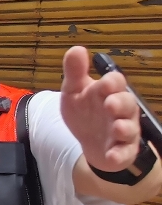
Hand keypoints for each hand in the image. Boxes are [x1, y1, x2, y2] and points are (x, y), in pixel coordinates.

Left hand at [61, 46, 141, 171]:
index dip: (112, 83)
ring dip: (124, 128)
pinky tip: (112, 155)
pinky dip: (119, 155)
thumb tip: (76, 49)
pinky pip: (124, 153)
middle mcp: (120, 111)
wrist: (89, 141)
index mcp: (109, 93)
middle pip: (127, 104)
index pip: (116, 83)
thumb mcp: (75, 91)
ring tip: (117, 127)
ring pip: (129, 128)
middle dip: (120, 103)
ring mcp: (123, 131)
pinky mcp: (122, 151)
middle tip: (110, 104)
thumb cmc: (85, 112)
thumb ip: (75, 72)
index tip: (104, 83)